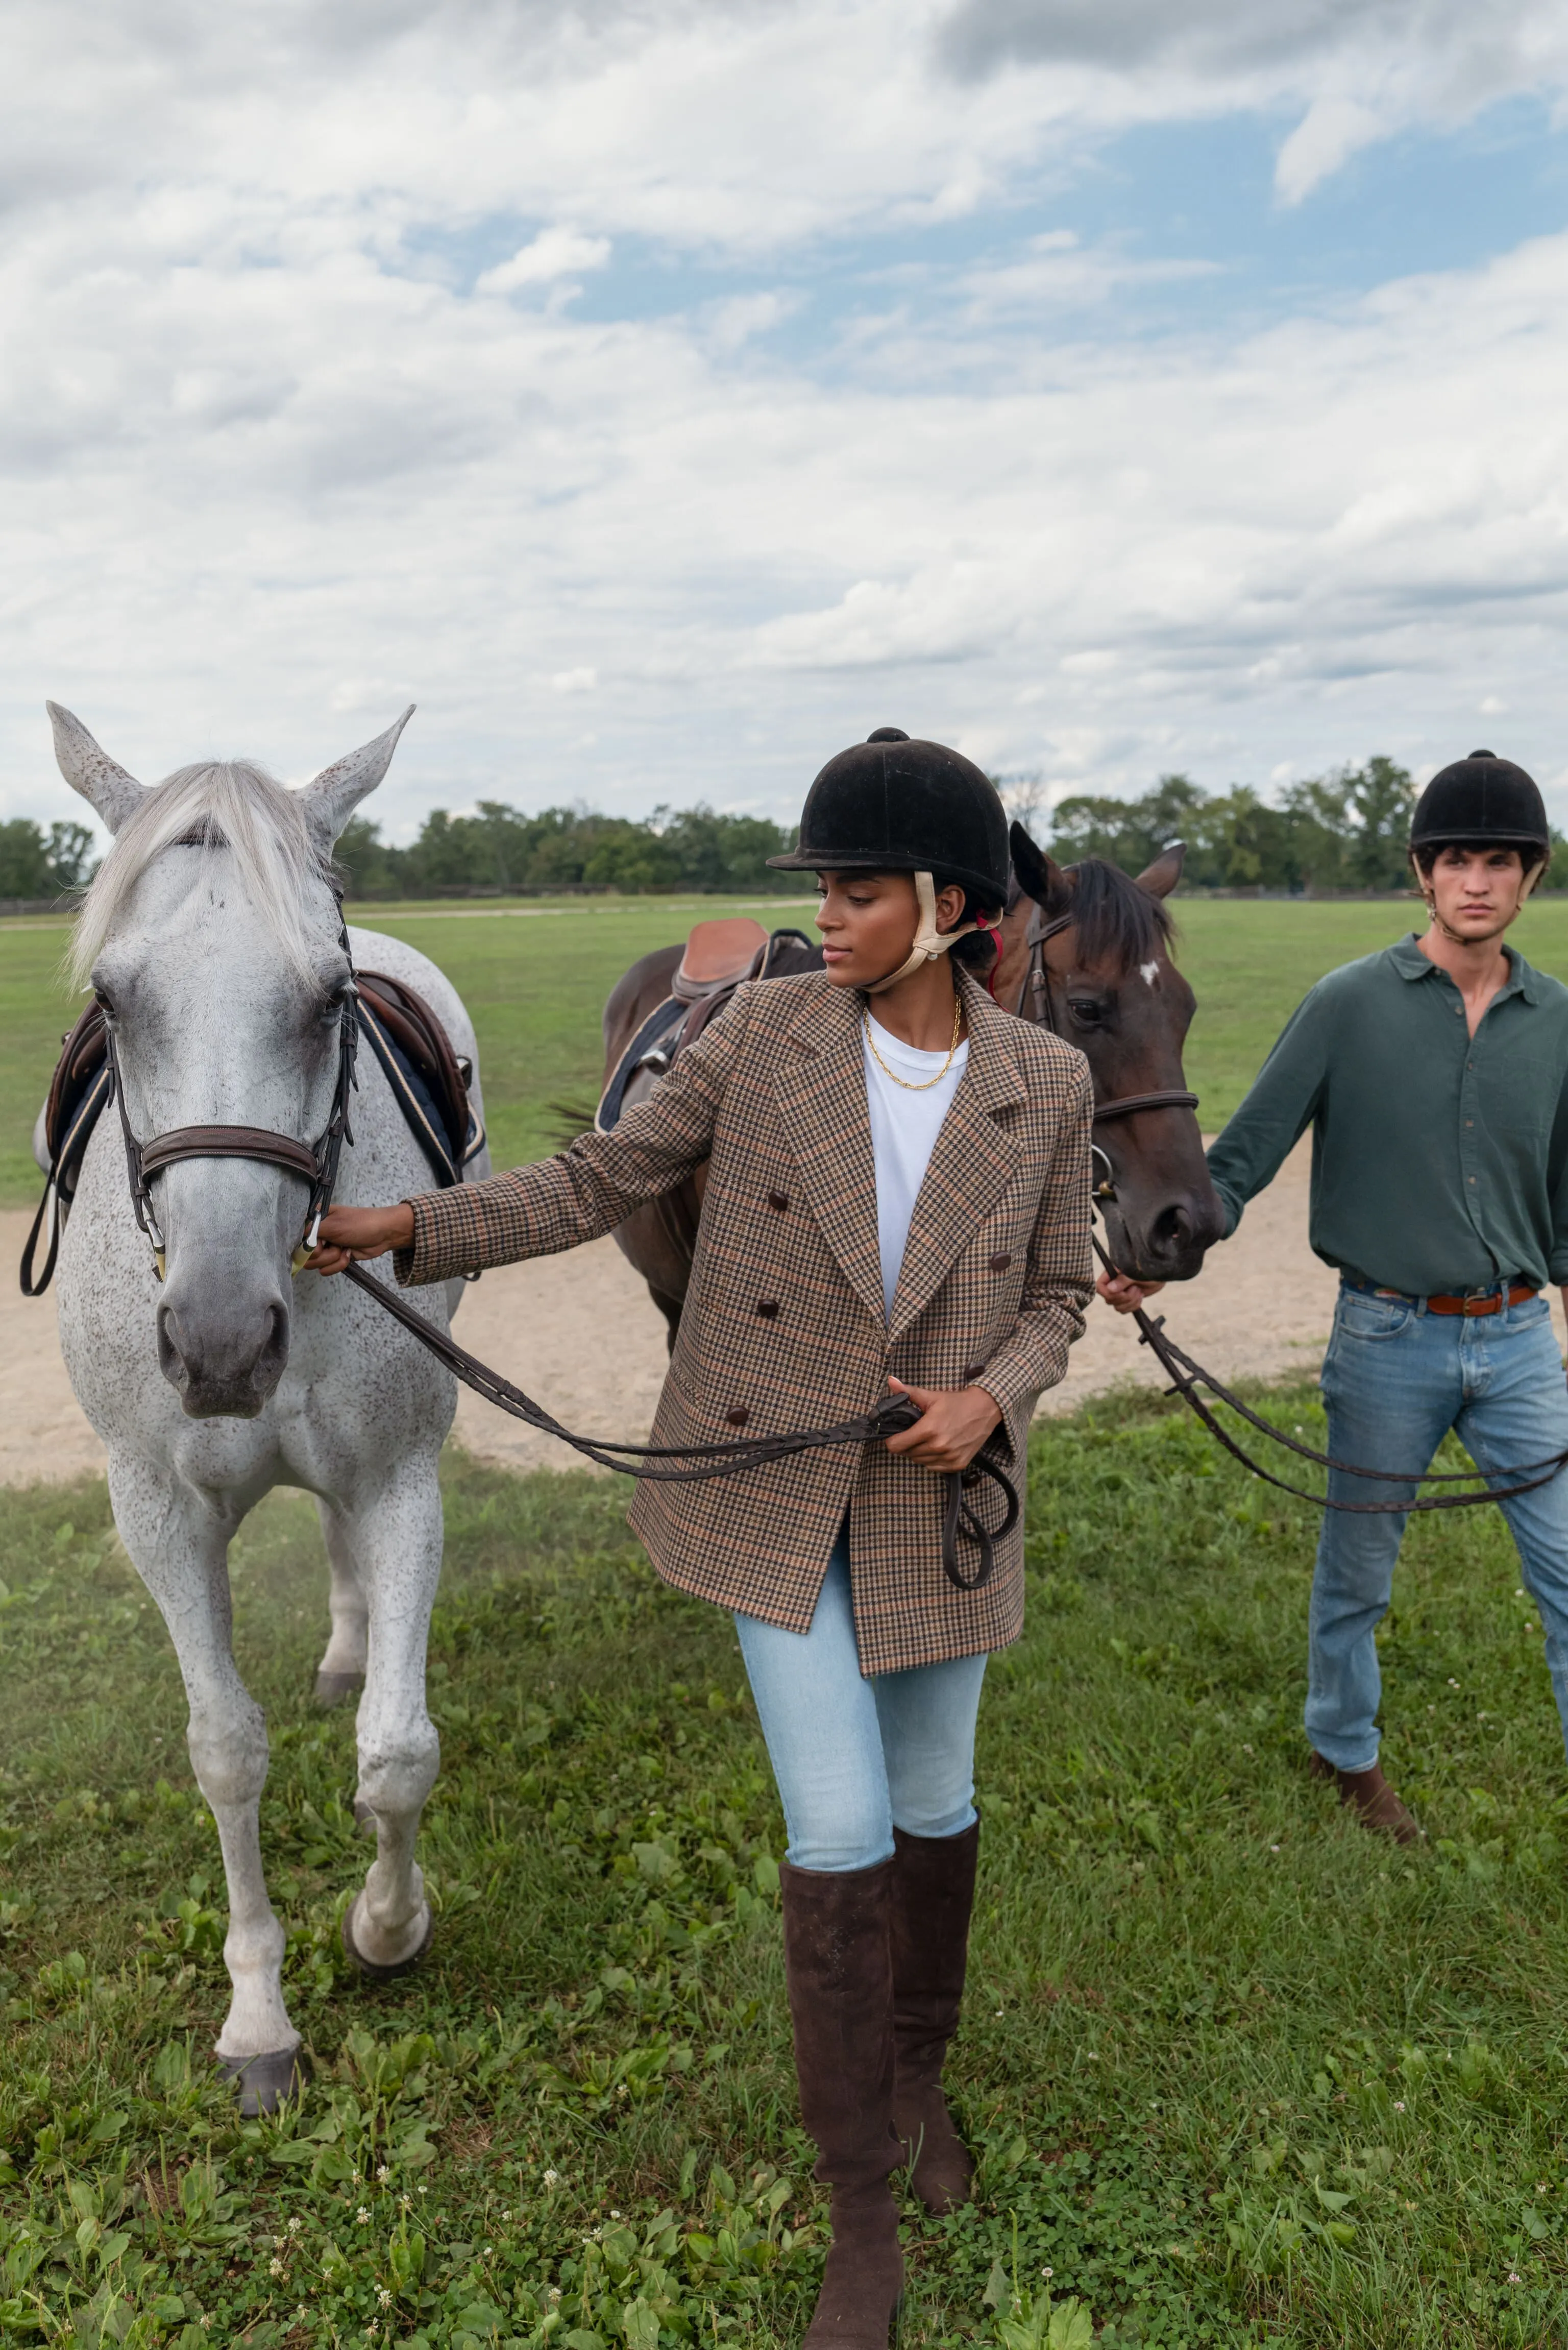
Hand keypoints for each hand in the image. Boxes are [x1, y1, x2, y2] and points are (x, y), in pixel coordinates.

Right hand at [304, 1202, 415, 1276]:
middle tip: (335, 1244)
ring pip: (316, 1264)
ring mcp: (326, 1247)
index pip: (297, 1237)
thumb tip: (299, 1241)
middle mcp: (317, 1234)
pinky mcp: (334, 1258)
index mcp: (315, 1220)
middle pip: (304, 1255)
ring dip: (333, 1259)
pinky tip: (348, 1254)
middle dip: (323, 1254)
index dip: (307, 1244)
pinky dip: (339, 1264)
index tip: (320, 1242)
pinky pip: (326, 1270)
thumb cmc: (361, 1223)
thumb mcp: (335, 1225)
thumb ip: (313, 1232)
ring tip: (344, 1248)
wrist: (384, 1234)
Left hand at [883, 1376, 1002, 1472]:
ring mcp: (949, 1457)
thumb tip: (890, 1381)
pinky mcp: (958, 1464)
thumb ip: (907, 1392)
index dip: (892, 1440)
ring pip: (920, 1461)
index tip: (895, 1434)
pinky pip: (934, 1467)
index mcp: (928, 1429)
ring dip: (918, 1452)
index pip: (896, 1446)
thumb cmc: (957, 1403)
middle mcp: (938, 1446)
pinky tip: (937, 1447)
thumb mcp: (931, 1396)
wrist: (985, 1409)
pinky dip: (932, 1460)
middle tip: (913, 1433)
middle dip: (906, 1444)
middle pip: (907, 1454)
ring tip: (926, 1439)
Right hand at [1097, 1270, 1164, 1315]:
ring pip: (1117, 1307)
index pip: (1099, 1287)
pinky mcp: (1128, 1300)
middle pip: (1109, 1300)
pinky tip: (1140, 1296)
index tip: (1122, 1291)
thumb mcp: (1136, 1272)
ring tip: (1139, 1291)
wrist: (1160, 1272)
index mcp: (1112, 1274)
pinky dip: (1133, 1306)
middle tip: (1135, 1288)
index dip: (1108, 1293)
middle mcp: (1114, 1284)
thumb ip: (1122, 1280)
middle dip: (1124, 1298)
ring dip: (1131, 1302)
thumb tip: (1110, 1289)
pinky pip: (1124, 1310)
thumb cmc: (1149, 1268)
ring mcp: (1121, 1293)